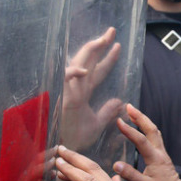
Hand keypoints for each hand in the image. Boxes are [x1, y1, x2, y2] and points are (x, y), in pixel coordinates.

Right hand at [60, 27, 123, 151]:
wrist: (64, 149)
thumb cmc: (75, 136)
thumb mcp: (97, 123)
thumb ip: (107, 112)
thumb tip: (119, 101)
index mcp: (84, 92)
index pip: (99, 70)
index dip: (108, 58)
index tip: (118, 46)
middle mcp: (77, 87)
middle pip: (90, 61)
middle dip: (100, 45)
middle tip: (112, 31)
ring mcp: (69, 90)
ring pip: (78, 64)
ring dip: (89, 51)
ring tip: (102, 40)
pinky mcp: (62, 98)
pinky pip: (65, 82)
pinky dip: (72, 74)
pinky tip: (83, 70)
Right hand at [112, 103, 180, 180]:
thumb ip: (130, 175)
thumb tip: (116, 164)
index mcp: (155, 159)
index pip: (141, 141)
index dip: (130, 130)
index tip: (118, 121)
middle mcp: (160, 153)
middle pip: (151, 129)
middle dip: (140, 117)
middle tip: (128, 106)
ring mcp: (162, 153)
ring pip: (154, 131)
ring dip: (144, 120)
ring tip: (132, 112)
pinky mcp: (161, 155)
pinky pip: (154, 136)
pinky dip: (146, 128)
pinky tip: (140, 126)